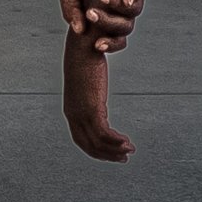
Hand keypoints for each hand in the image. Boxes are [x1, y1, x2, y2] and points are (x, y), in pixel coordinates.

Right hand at [57, 0, 140, 41]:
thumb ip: (72, 12)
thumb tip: (79, 30)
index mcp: (105, 14)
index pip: (114, 37)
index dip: (110, 43)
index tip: (97, 45)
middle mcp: (119, 6)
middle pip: (125, 26)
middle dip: (109, 24)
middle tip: (92, 15)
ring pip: (133, 11)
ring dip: (118, 8)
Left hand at [62, 33, 132, 162]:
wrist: (83, 44)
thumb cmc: (85, 59)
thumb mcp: (87, 82)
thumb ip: (91, 95)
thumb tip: (97, 101)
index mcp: (72, 110)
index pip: (81, 140)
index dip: (97, 150)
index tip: (113, 153)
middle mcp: (73, 114)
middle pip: (89, 145)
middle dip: (107, 155)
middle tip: (124, 157)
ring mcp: (82, 112)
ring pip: (98, 142)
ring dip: (115, 150)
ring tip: (129, 150)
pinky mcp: (92, 108)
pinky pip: (105, 133)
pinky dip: (116, 141)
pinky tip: (127, 142)